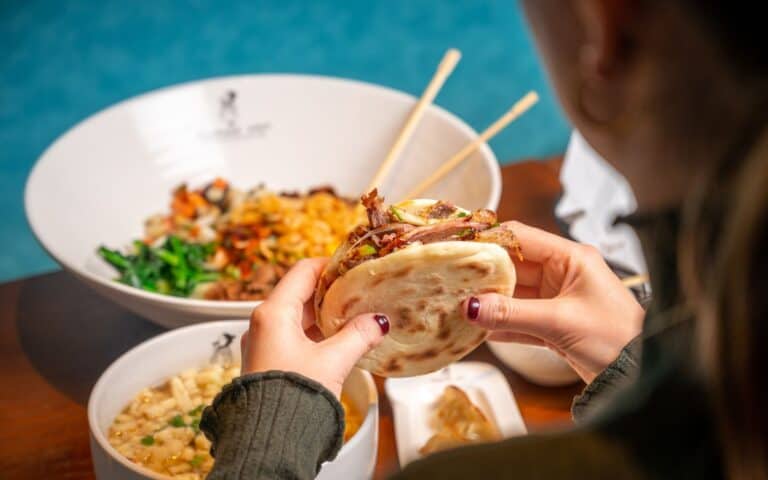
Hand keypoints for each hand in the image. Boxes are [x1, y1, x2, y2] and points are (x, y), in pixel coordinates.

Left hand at [240, 258, 389, 397]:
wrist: (269, 440)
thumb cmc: (295, 396)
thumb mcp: (333, 361)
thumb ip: (358, 335)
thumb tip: (378, 322)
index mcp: (273, 313)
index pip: (303, 271)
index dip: (330, 265)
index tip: (352, 265)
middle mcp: (262, 324)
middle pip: (299, 293)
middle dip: (330, 291)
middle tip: (359, 290)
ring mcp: (263, 344)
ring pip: (296, 317)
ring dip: (324, 314)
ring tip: (354, 315)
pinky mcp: (267, 362)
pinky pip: (292, 336)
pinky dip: (315, 333)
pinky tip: (338, 340)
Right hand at [463, 221, 643, 382]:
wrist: (642, 377)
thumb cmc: (616, 340)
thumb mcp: (560, 323)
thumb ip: (511, 315)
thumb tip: (470, 307)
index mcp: (571, 258)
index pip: (520, 237)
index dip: (487, 240)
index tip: (457, 246)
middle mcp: (562, 273)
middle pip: (512, 266)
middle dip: (483, 275)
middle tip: (450, 281)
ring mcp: (557, 299)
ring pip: (513, 294)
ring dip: (489, 303)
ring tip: (457, 305)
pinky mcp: (554, 324)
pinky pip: (518, 318)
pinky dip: (500, 324)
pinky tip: (478, 328)